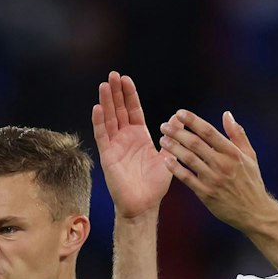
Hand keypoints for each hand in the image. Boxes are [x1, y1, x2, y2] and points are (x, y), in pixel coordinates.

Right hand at [93, 72, 172, 219]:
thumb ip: (172, 136)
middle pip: (118, 110)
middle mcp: (125, 138)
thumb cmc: (155, 184)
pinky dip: (99, 121)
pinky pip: (102, 135)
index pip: (133, 110)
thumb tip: (179, 118)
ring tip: (104, 85)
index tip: (126, 79)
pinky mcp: (107, 155)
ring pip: (109, 119)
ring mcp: (115, 145)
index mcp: (139, 136)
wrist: (144, 204)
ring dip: (106, 102)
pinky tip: (98, 107)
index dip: (129, 95)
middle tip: (112, 74)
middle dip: (116, 92)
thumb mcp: (167, 156)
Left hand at [159, 109, 277, 231]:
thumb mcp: (250, 156)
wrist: (254, 212)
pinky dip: (176, 169)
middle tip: (164, 126)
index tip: (179, 113)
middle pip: (195, 143)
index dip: (192, 120)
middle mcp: (222, 164)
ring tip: (163, 140)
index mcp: (232, 153)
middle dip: (177, 132)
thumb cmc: (251, 182)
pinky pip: (187, 178)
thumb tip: (226, 114)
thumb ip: (237, 134)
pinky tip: (166, 161)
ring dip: (173, 148)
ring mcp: (213, 179)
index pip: (209, 131)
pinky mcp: (206, 193)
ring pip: (189, 159)